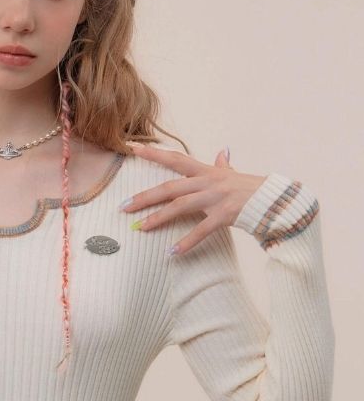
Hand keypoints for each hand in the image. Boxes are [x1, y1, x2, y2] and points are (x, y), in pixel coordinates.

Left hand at [120, 142, 266, 254]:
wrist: (276, 200)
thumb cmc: (253, 188)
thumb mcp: (235, 174)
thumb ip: (224, 164)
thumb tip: (222, 151)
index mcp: (208, 171)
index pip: (176, 159)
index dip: (153, 154)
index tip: (131, 148)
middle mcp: (209, 181)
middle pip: (170, 187)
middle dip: (145, 196)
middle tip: (123, 206)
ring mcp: (217, 198)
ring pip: (181, 206)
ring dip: (159, 218)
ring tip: (141, 228)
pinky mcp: (225, 215)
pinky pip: (202, 230)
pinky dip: (187, 242)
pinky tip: (172, 252)